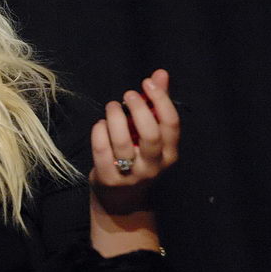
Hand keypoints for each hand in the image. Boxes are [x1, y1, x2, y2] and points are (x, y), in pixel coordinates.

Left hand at [89, 69, 179, 214]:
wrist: (121, 198)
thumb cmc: (137, 156)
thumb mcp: (150, 133)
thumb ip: (156, 104)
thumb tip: (161, 73)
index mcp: (169, 153)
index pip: (171, 124)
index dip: (161, 100)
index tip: (148, 83)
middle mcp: (153, 166)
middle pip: (150, 135)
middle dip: (139, 109)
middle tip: (128, 94)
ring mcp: (131, 175)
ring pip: (123, 142)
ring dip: (115, 118)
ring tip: (112, 106)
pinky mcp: (109, 178)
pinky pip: (102, 151)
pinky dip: (99, 132)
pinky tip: (100, 124)